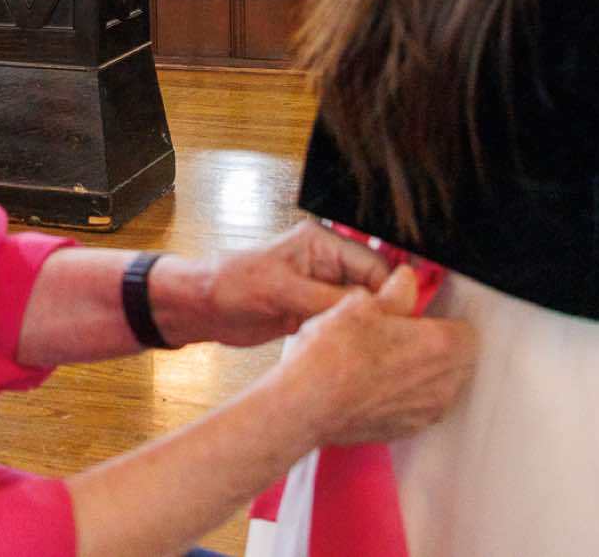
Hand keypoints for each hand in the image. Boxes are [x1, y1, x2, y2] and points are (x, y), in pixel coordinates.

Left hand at [155, 220, 391, 347]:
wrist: (201, 307)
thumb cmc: (230, 283)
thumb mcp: (280, 290)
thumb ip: (325, 298)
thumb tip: (368, 310)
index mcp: (323, 244)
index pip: (374, 266)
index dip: (388, 294)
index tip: (397, 323)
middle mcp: (327, 265)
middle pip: (372, 289)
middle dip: (379, 313)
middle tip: (387, 343)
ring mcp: (320, 289)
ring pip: (359, 310)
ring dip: (363, 328)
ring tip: (371, 352)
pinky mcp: (311, 312)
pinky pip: (340, 324)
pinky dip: (346, 338)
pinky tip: (350, 354)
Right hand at [274, 266, 475, 448]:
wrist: (305, 405)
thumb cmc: (331, 356)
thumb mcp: (361, 304)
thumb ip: (396, 291)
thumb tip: (406, 281)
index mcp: (439, 346)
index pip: (468, 331)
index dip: (445, 321)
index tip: (425, 318)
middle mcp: (441, 385)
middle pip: (459, 361)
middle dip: (440, 349)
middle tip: (406, 337)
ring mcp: (424, 413)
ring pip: (440, 386)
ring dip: (424, 374)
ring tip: (387, 360)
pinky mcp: (405, 431)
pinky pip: (419, 408)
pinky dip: (406, 396)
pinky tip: (376, 384)